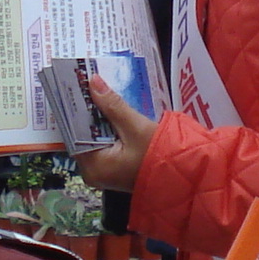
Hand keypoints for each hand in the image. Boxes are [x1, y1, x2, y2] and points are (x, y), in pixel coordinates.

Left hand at [74, 71, 155, 192]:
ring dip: (98, 119)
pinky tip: (110, 110)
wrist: (185, 177)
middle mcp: (93, 172)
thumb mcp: (136, 128)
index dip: (75, 109)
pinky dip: (108, 129)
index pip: (74, 133)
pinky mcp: (115, 169)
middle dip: (87, 112)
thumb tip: (93, 82)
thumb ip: (113, 105)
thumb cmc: (160, 157)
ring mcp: (104, 172)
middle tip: (85, 84)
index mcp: (93, 166)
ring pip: (94, 139)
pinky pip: (104, 145)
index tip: (74, 87)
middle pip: (82, 136)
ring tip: (97, 92)